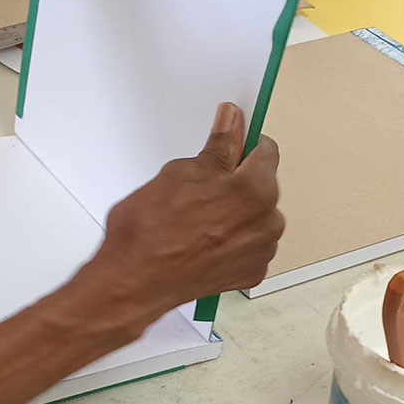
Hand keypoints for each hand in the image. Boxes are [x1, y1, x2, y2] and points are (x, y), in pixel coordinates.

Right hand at [84, 104, 284, 325]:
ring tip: (196, 221)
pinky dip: (231, 240)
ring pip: (255, 216)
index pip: (265, 150)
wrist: (134, 283)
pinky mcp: (250, 273)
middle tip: (198, 190)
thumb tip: (232, 120)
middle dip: (236, 183)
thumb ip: (218, 146)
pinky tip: (202, 242)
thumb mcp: (180, 173)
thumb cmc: (152, 233)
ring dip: (234, 213)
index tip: (225, 148)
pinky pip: (248, 244)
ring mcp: (261, 251)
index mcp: (256, 189)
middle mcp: (269, 221)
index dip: (242, 145)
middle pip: (261, 185)